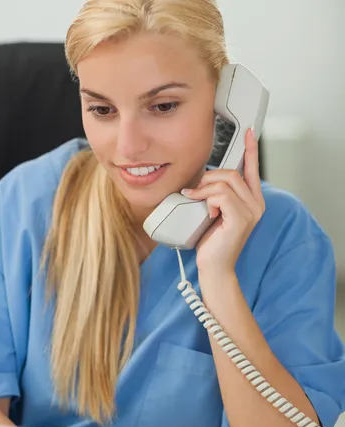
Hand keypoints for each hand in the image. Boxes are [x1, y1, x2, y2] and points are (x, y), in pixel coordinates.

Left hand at [181, 128, 264, 277]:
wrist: (214, 267)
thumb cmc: (212, 242)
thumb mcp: (214, 212)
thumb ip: (216, 195)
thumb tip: (204, 179)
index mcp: (252, 201)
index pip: (251, 169)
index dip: (250, 150)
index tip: (247, 132)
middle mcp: (256, 204)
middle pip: (232, 172)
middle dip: (209, 178)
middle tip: (196, 194)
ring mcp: (251, 211)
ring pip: (225, 182)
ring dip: (205, 190)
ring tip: (198, 204)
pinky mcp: (241, 218)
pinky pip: (221, 195)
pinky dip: (206, 199)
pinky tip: (204, 211)